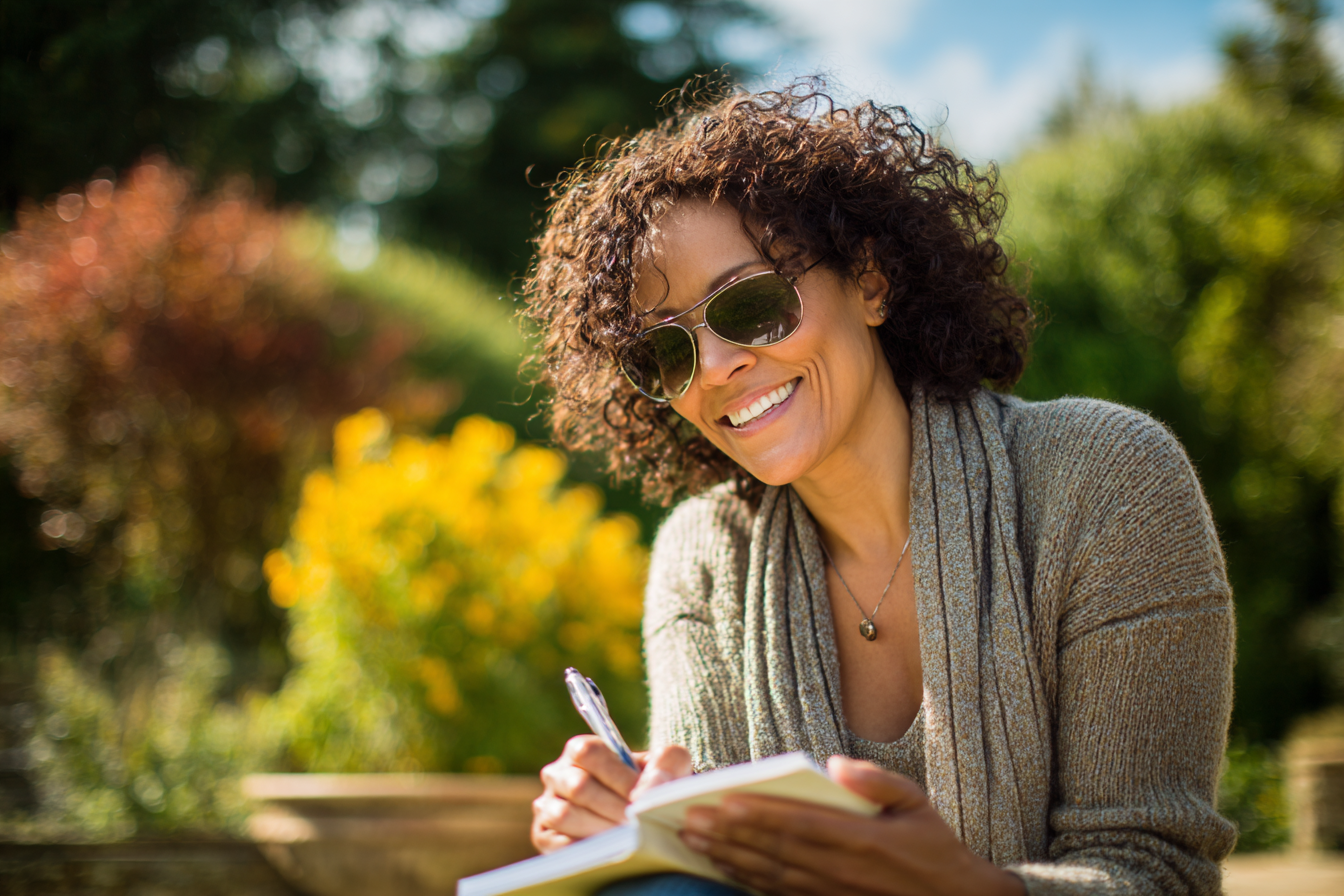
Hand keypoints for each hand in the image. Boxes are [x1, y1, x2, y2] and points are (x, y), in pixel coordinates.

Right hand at [531, 737, 692, 853]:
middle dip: (613, 807)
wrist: (639, 815)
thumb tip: (654, 787)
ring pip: (564, 814)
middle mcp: (558, 774)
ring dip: (599, 829)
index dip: (618, 776)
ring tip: (627, 840)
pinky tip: (610, 852)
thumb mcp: (665, 765)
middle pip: (578, 786)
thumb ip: (667, 762)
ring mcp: (547, 805)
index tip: (642, 798)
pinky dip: (584, 849)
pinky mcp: (544, 836)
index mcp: (581, 749)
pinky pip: (557, 843)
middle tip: (638, 824)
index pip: (590, 753)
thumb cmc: (650, 785)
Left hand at [679, 756, 1024, 895]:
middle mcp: (842, 869)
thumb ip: (877, 781)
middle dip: (730, 834)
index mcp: (862, 839)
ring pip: (771, 874)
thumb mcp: (917, 803)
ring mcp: (833, 892)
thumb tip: (834, 764)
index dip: (760, 814)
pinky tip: (724, 866)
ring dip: (730, 857)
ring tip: (694, 838)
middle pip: (776, 850)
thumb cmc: (933, 846)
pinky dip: (749, 881)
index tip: (724, 800)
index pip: (800, 823)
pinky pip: (781, 893)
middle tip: (690, 817)